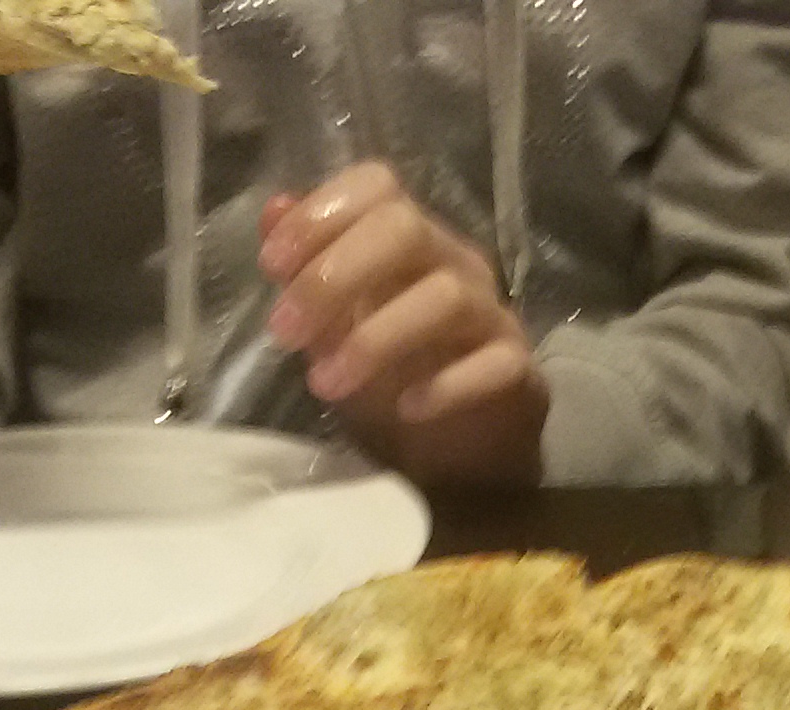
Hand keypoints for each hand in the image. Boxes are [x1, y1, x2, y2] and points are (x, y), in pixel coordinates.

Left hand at [257, 166, 548, 486]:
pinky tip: (406, 408)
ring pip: (447, 298)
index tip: (272, 265)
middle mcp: (454, 261)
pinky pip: (495, 364)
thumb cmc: (393, 370)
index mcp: (409, 238)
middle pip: (406, 229)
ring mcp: (491, 313)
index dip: (321, 214)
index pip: (376, 186)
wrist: (459, 444)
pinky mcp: (517, 368)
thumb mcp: (336, 319)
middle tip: (284, 332)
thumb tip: (274, 211)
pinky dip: (447, 386)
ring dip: (374, 340)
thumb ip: (309, 266)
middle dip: (335, 276)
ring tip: (324, 383)